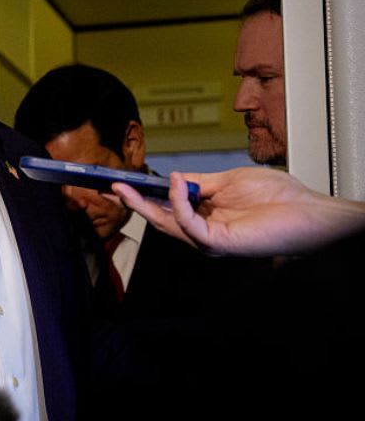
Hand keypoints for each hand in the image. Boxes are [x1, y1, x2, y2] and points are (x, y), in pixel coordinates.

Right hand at [111, 166, 364, 256]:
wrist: (308, 212)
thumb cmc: (278, 197)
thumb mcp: (228, 180)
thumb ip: (200, 180)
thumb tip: (173, 177)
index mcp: (206, 215)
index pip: (167, 207)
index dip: (144, 196)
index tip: (123, 182)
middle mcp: (205, 231)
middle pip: (160, 219)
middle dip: (134, 203)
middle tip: (113, 187)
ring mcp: (210, 240)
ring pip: (168, 223)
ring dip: (148, 203)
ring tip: (130, 186)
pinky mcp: (218, 243)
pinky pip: (188, 224)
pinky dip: (179, 204)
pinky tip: (176, 184)